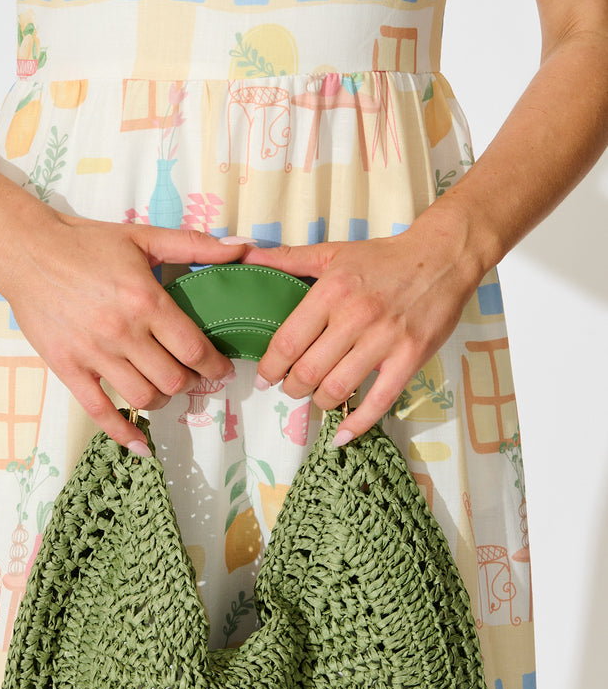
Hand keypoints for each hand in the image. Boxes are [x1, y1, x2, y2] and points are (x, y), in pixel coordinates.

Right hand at [0, 214, 247, 452]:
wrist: (25, 249)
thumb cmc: (85, 242)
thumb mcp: (143, 237)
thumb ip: (196, 245)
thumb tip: (242, 248)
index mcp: (146, 300)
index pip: (194, 349)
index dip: (215, 366)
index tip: (221, 370)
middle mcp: (123, 332)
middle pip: (174, 380)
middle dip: (191, 384)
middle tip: (193, 377)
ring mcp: (94, 353)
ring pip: (144, 398)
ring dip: (164, 400)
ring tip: (165, 389)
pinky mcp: (68, 368)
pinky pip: (100, 412)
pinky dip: (124, 433)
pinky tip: (141, 446)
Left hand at [244, 218, 481, 443]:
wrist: (443, 258)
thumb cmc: (384, 258)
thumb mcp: (332, 253)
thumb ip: (287, 259)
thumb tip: (245, 257)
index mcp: (331, 292)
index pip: (288, 341)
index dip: (269, 368)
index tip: (264, 379)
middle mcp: (356, 317)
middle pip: (308, 371)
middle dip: (292, 389)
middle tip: (291, 389)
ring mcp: (385, 340)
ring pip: (338, 389)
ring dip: (320, 403)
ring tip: (318, 398)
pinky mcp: (410, 358)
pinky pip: (379, 401)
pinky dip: (357, 424)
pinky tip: (342, 435)